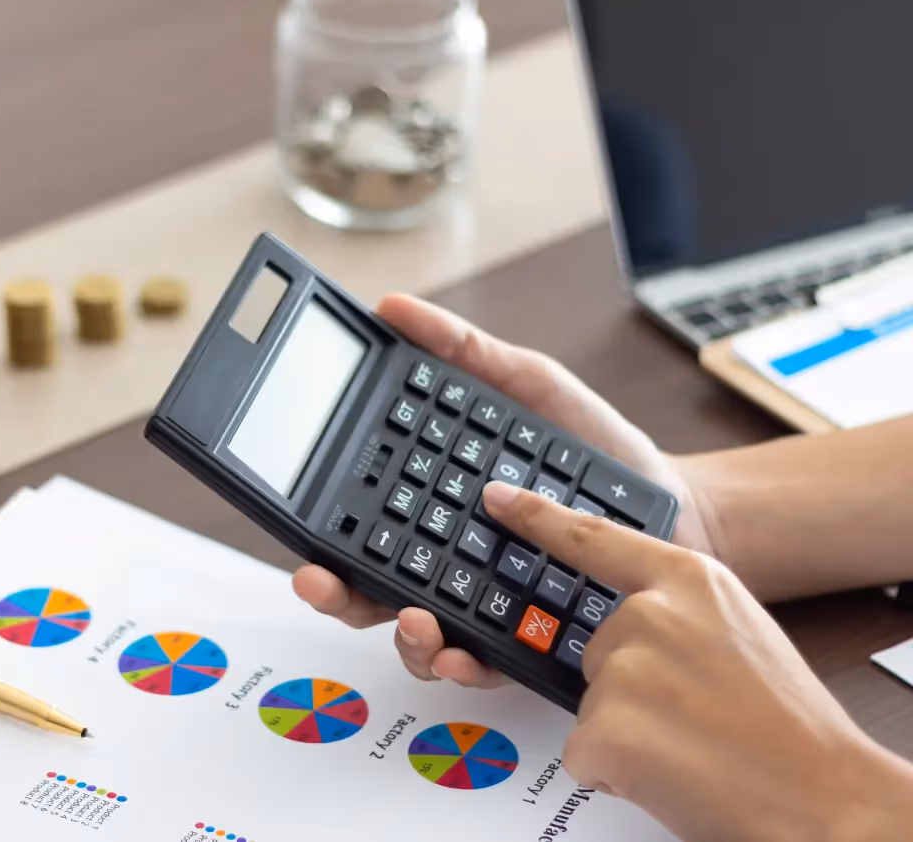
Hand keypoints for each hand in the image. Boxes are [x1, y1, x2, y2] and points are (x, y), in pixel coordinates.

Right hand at [292, 293, 716, 685]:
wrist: (669, 505)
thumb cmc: (593, 449)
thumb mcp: (526, 385)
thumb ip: (462, 351)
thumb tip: (392, 308)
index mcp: (431, 499)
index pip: (361, 519)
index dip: (321, 530)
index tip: (303, 532)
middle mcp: (446, 557)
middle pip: (368, 586)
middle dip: (334, 593)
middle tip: (319, 581)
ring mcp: (482, 600)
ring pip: (415, 634)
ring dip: (399, 635)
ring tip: (412, 619)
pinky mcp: (525, 637)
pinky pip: (484, 660)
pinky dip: (464, 664)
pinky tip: (460, 652)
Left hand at [482, 482, 912, 841]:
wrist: (827, 800)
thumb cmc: (789, 724)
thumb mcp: (737, 629)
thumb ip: (677, 610)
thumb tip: (629, 622)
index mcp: (687, 580)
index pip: (593, 538)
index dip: (538, 517)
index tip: (497, 498)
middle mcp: (649, 613)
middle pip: (593, 647)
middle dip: (628, 688)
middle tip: (693, 714)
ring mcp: (624, 668)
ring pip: (590, 703)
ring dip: (627, 732)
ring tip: (692, 746)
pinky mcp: (605, 727)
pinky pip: (583, 750)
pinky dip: (617, 770)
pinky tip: (671, 772)